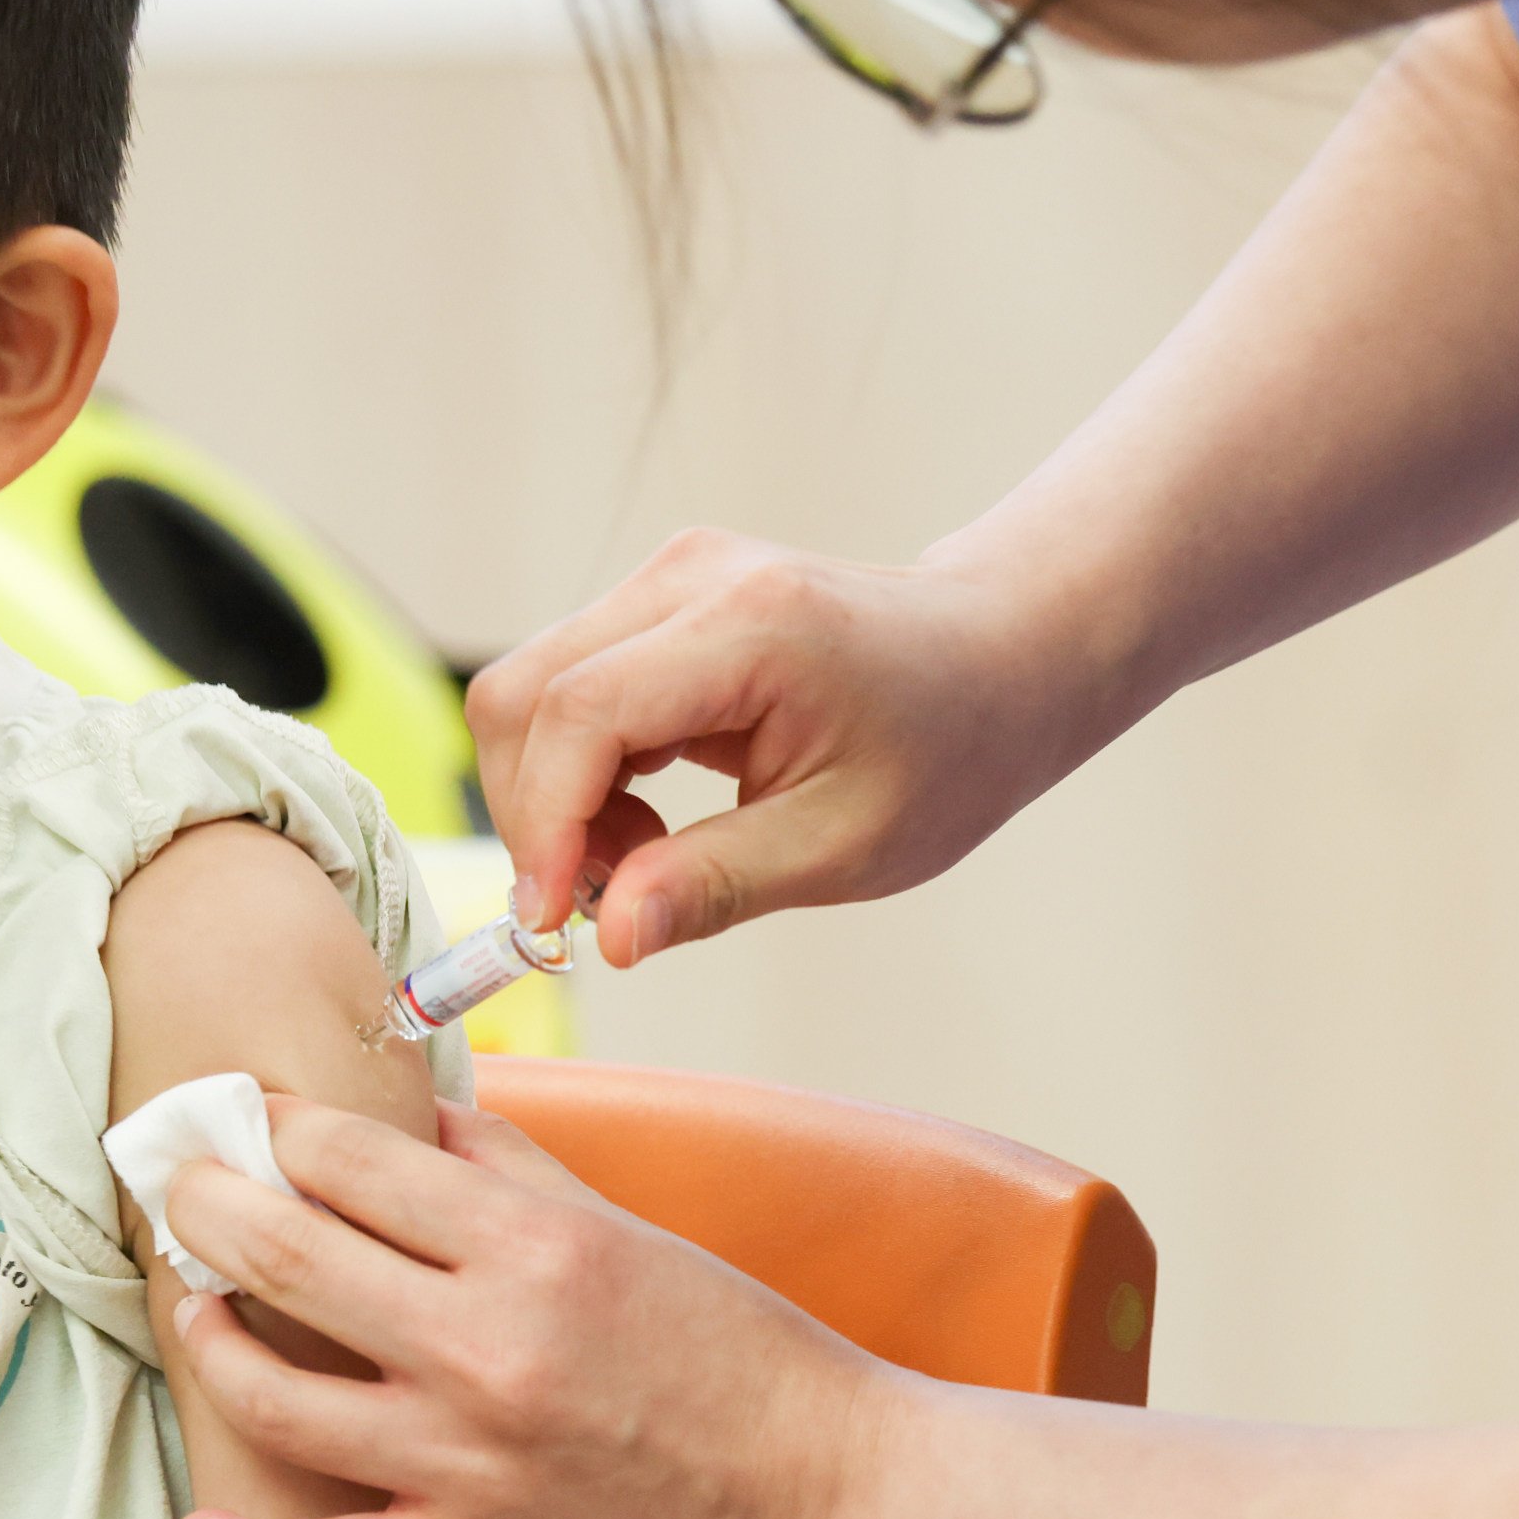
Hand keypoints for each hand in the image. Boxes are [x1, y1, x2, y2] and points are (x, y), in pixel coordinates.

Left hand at [160, 1096, 899, 1518]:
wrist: (821, 1496)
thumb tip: (413, 1111)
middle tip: (178, 1184)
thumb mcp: (628, 1229)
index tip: (245, 1116)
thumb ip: (511, 1165)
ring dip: (208, 1344)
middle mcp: (486, 1348)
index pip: (350, 1160)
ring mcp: (469, 1463)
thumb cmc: (736, 1351)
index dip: (275, 1126)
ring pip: (273, 1405)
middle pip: (286, 1259)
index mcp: (532, 1248)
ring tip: (193, 1308)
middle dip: (205, 1206)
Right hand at [469, 532, 1110, 965]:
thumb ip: (718, 885)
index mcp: (751, 628)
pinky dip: (579, 776)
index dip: (544, 823)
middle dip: (535, 815)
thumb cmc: (945, 749)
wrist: (993, 663)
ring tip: (641, 865)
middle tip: (601, 903)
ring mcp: (670, 579)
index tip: (552, 921)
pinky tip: (646, 826)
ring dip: (554, 800)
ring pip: (531, 692)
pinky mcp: (659, 603)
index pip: (582, 711)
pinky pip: (568, 692)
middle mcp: (692, 579)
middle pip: (525, 691)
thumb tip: (608, 939)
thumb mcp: (845, 844)